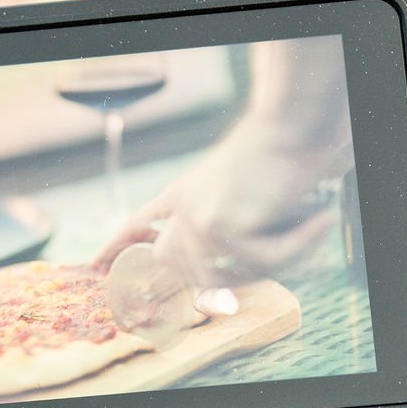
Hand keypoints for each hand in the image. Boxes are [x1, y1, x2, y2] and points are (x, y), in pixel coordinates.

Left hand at [94, 114, 343, 289]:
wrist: (289, 128)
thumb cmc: (272, 153)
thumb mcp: (229, 185)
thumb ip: (212, 219)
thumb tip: (213, 275)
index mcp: (181, 193)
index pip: (138, 223)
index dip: (116, 245)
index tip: (94, 263)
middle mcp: (182, 208)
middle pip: (179, 267)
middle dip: (212, 279)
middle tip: (256, 268)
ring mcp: (197, 218)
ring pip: (224, 275)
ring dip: (266, 261)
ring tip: (296, 234)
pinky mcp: (222, 225)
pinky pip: (262, 263)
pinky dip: (295, 247)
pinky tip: (312, 223)